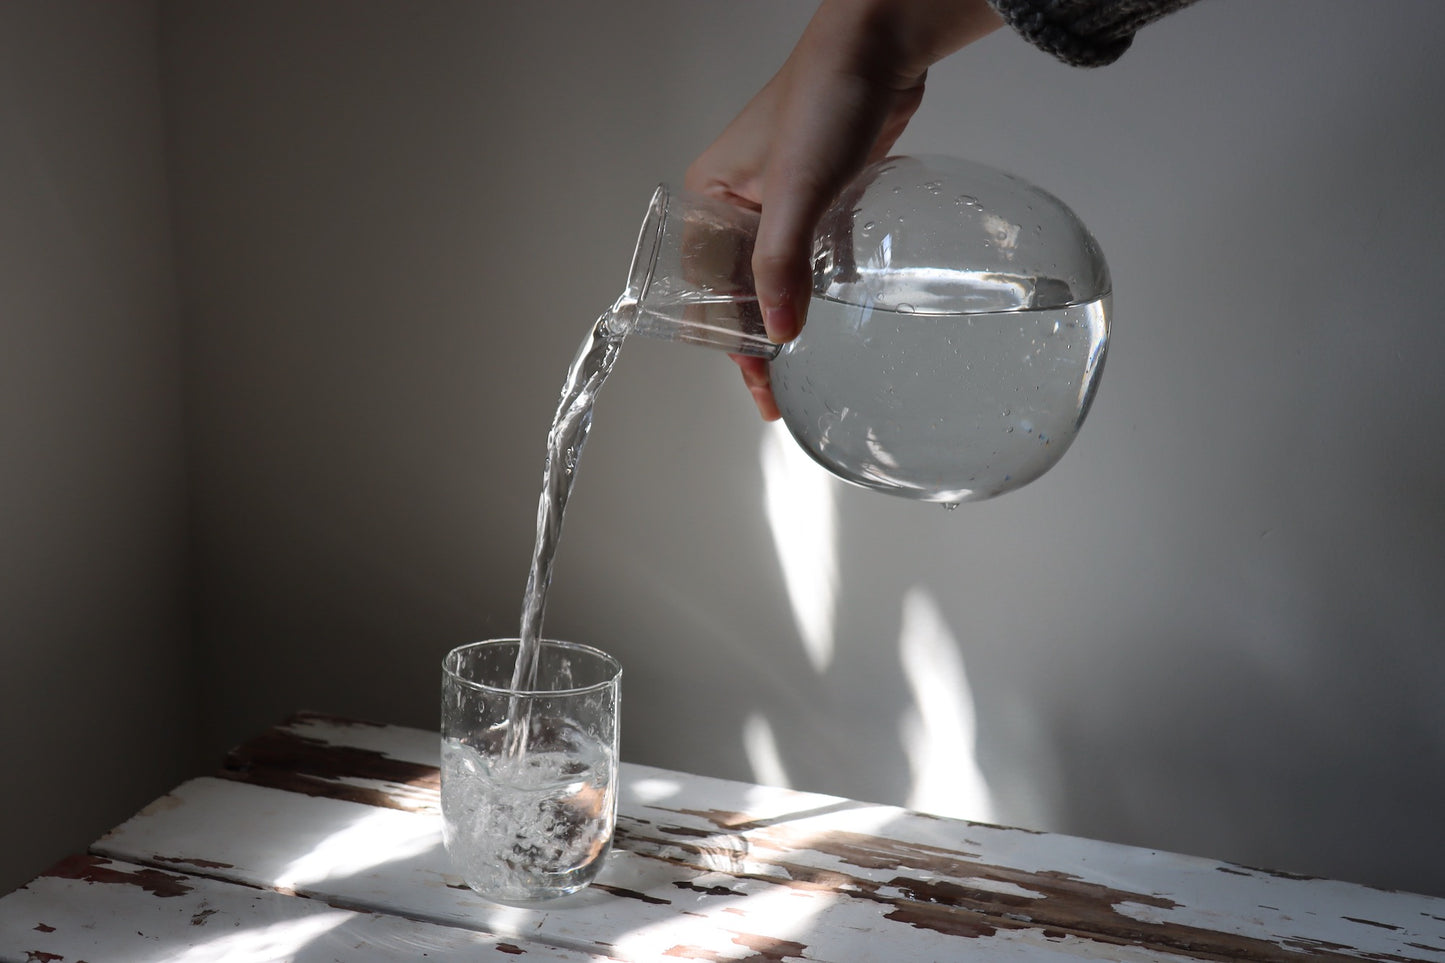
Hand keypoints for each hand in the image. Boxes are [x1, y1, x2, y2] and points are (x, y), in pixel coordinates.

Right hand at [686, 0, 1002, 419]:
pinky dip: (814, 285)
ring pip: (774, 273)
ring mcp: (777, 198)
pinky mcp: (817, 194)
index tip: (760, 385)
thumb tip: (779, 333)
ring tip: (804, 365)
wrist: (879, 46)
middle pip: (738, 287)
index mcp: (708, 198)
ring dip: (785, 314)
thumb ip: (783, 264)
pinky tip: (830, 315)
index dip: (730, 341)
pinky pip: (807, 253)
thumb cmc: (826, 101)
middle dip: (756, 338)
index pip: (708, 288)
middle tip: (782, 389)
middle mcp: (735, 201)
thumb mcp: (797, 192)